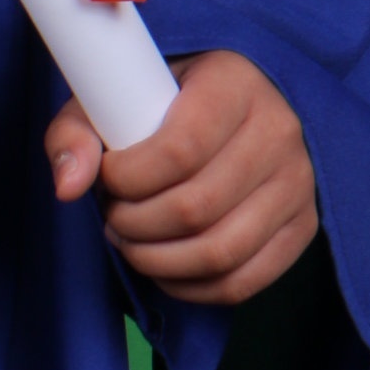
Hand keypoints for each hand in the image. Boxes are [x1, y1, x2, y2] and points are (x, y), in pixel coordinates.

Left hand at [46, 49, 319, 304]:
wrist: (235, 101)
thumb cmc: (165, 96)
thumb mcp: (116, 91)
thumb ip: (78, 130)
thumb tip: (67, 187)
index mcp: (235, 82)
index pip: (181, 149)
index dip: (130, 176)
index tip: (109, 174)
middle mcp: (278, 131)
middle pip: (197, 207)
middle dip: (136, 224)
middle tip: (114, 215)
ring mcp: (298, 183)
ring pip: (221, 252)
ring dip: (158, 260)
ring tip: (131, 241)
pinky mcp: (302, 226)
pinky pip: (244, 281)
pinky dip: (191, 287)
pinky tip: (163, 267)